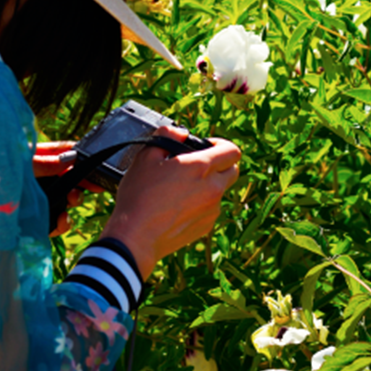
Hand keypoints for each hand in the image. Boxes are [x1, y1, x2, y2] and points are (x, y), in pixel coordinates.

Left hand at [33, 142, 103, 235]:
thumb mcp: (22, 164)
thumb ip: (46, 162)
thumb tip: (72, 158)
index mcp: (38, 159)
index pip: (66, 154)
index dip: (82, 158)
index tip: (96, 164)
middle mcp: (42, 179)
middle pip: (71, 178)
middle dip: (84, 182)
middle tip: (96, 186)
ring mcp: (40, 199)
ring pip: (67, 200)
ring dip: (75, 199)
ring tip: (72, 198)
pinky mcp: (36, 219)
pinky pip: (56, 223)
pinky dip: (64, 223)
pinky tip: (62, 219)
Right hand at [101, 126, 241, 277]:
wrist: (136, 237)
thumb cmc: (139, 196)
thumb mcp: (145, 157)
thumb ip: (166, 136)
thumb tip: (180, 133)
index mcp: (201, 167)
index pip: (232, 151)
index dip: (222, 145)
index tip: (208, 147)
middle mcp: (213, 188)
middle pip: (233, 170)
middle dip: (221, 164)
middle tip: (199, 165)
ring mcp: (212, 210)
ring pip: (221, 191)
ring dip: (209, 185)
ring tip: (182, 188)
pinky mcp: (206, 226)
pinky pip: (211, 209)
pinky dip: (201, 204)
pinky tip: (179, 206)